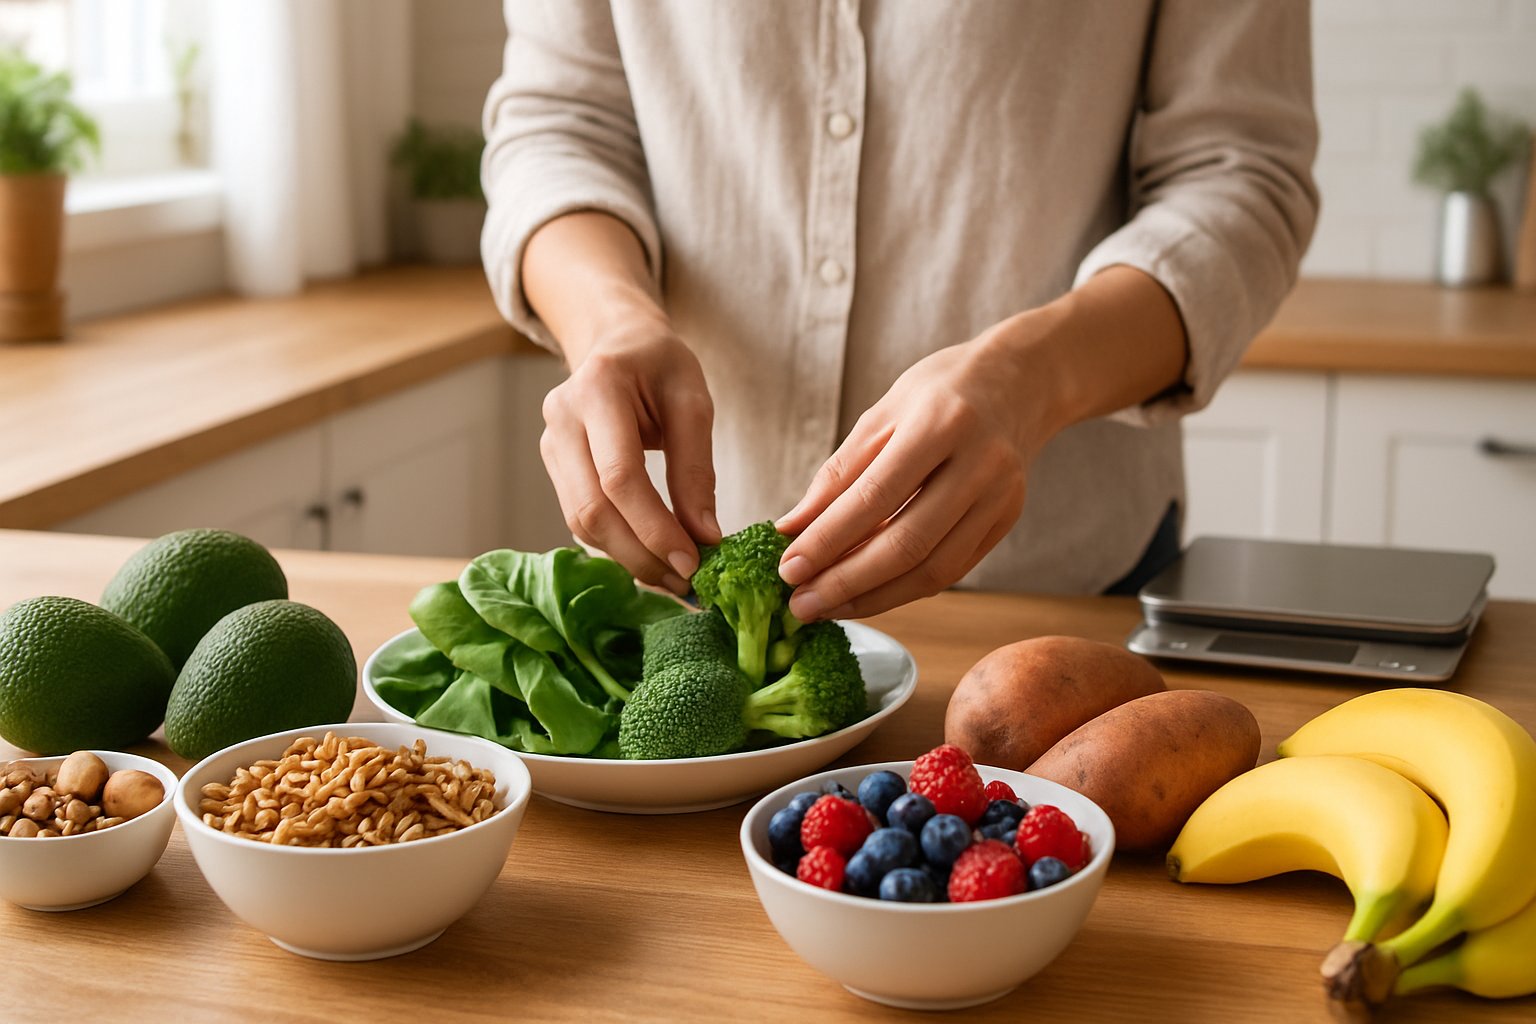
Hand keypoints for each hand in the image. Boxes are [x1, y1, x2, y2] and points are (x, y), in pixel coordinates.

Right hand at [540, 320, 720, 593]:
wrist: (615, 341)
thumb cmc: (659, 364)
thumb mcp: (693, 400)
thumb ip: (696, 468)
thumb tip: (705, 537)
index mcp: (598, 389)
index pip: (619, 476)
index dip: (653, 527)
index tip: (692, 562)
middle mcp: (562, 418)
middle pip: (592, 508)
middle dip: (640, 554)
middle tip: (686, 582)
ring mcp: (550, 444)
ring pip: (581, 521)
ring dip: (628, 558)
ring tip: (674, 578)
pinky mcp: (554, 466)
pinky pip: (580, 518)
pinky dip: (616, 545)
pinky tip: (650, 558)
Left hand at [775, 330, 1047, 619]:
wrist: (1017, 383)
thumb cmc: (939, 392)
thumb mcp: (881, 415)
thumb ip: (838, 474)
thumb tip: (793, 528)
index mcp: (941, 425)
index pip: (875, 497)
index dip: (828, 539)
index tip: (788, 569)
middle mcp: (979, 465)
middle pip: (907, 544)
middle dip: (846, 582)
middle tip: (801, 605)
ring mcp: (1000, 498)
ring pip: (933, 570)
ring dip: (874, 598)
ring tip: (827, 608)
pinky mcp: (1007, 522)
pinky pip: (951, 570)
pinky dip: (904, 589)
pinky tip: (866, 595)